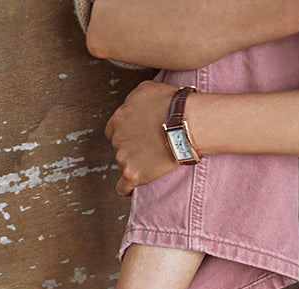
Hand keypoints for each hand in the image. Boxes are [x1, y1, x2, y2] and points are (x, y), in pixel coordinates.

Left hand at [105, 80, 180, 195]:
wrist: (186, 123)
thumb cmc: (172, 104)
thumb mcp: (147, 89)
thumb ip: (133, 98)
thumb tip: (133, 104)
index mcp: (119, 118)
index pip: (112, 131)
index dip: (125, 134)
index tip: (136, 137)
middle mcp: (118, 138)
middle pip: (119, 148)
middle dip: (131, 149)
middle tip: (149, 149)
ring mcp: (124, 157)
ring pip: (123, 165)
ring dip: (134, 165)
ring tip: (151, 165)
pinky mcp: (133, 174)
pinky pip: (122, 187)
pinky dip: (127, 189)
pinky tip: (132, 189)